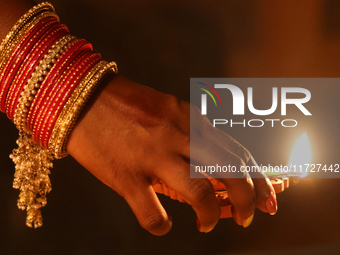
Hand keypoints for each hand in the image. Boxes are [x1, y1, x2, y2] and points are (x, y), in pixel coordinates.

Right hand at [66, 74, 276, 234]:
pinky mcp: (126, 176)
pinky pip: (151, 212)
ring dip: (211, 214)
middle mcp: (177, 135)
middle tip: (250, 216)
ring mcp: (152, 156)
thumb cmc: (128, 106)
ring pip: (199, 191)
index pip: (237, 151)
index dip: (259, 178)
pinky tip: (163, 224)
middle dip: (249, 198)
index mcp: (189, 119)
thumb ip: (193, 134)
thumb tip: (216, 163)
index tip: (269, 197)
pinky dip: (161, 225)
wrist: (82, 98)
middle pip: (229, 170)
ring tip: (208, 224)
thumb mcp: (168, 110)